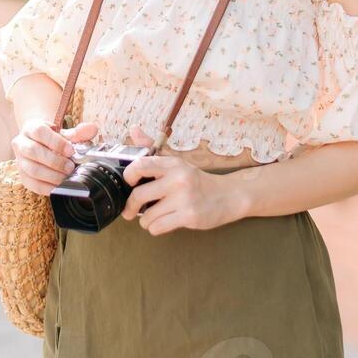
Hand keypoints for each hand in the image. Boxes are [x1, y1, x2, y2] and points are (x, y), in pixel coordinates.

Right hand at [11, 116, 99, 195]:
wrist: (42, 146)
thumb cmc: (55, 139)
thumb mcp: (66, 133)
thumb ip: (79, 131)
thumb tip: (92, 129)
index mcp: (31, 127)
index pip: (39, 132)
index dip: (56, 142)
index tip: (70, 151)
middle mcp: (20, 143)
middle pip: (33, 151)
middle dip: (54, 161)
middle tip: (70, 167)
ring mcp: (20, 161)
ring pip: (32, 169)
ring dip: (52, 175)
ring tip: (67, 177)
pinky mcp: (23, 176)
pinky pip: (33, 184)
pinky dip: (47, 187)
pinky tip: (59, 186)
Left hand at [120, 125, 239, 233]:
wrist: (228, 196)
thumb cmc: (197, 180)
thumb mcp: (177, 162)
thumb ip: (152, 148)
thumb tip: (133, 130)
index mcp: (172, 164)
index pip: (141, 165)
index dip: (128, 175)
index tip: (129, 183)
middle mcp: (178, 179)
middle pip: (139, 195)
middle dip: (130, 206)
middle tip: (129, 210)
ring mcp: (184, 199)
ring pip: (147, 216)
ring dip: (145, 220)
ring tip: (150, 217)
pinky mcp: (189, 216)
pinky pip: (158, 227)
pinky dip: (155, 228)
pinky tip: (161, 223)